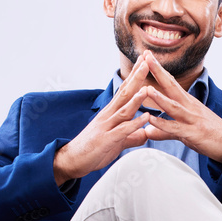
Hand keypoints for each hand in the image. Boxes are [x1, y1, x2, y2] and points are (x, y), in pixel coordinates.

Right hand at [52, 56, 152, 183]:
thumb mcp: (116, 141)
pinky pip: (123, 130)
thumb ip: (131, 136)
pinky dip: (135, 123)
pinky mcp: (107, 139)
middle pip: (125, 92)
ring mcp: (107, 126)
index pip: (125, 90)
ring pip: (124, 109)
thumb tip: (144, 134)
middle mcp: (108, 115)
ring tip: (149, 87)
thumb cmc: (93, 149)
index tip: (144, 61)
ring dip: (137, 98)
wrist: (72, 160)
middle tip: (147, 60)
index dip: (135, 75)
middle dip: (136, 76)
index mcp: (111, 113)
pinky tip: (146, 117)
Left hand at [141, 51, 221, 164]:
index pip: (171, 82)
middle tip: (146, 57)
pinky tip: (151, 121)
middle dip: (158, 71)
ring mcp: (191, 119)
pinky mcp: (192, 133)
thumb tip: (148, 130)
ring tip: (147, 88)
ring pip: (173, 106)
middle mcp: (189, 106)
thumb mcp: (184, 129)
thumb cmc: (208, 133)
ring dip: (160, 97)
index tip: (148, 55)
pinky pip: (175, 128)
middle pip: (171, 86)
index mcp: (187, 101)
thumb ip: (164, 130)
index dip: (159, 69)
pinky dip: (162, 124)